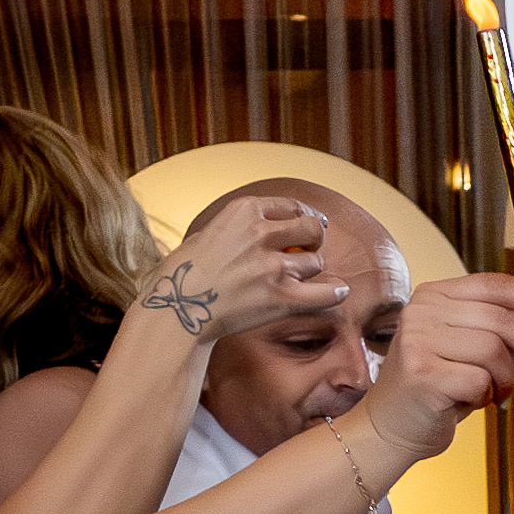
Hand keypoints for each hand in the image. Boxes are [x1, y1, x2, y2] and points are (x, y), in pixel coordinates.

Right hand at [147, 193, 345, 344]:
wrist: (175, 309)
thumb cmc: (182, 276)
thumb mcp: (207, 234)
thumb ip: (236, 228)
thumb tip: (259, 229)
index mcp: (243, 210)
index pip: (291, 205)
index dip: (307, 214)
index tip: (313, 222)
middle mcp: (261, 233)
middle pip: (311, 228)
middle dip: (315, 239)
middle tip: (311, 250)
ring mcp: (272, 265)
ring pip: (315, 262)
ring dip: (311, 271)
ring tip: (300, 280)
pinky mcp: (280, 297)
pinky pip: (325, 293)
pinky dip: (334, 292)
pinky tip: (338, 292)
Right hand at [360, 273, 513, 450]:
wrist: (390, 427)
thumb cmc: (432, 388)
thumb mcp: (469, 350)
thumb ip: (503, 333)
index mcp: (433, 296)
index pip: (491, 284)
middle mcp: (421, 312)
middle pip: (499, 318)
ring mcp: (417, 340)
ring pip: (493, 349)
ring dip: (504, 377)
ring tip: (492, 389)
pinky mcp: (422, 373)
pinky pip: (479, 379)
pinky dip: (485, 394)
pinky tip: (472, 399)